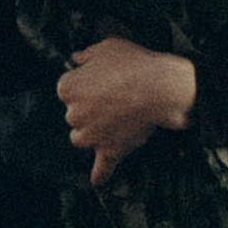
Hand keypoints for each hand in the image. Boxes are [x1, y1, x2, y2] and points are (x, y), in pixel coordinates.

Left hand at [58, 35, 197, 185]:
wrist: (160, 87)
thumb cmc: (134, 63)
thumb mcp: (107, 46)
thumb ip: (87, 54)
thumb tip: (75, 58)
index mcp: (67, 88)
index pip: (67, 88)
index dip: (85, 84)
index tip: (101, 81)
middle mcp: (73, 114)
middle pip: (74, 114)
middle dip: (89, 107)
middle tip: (114, 96)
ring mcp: (91, 135)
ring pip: (82, 138)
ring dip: (92, 132)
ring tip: (113, 120)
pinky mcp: (110, 149)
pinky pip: (102, 166)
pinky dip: (100, 174)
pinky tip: (98, 181)